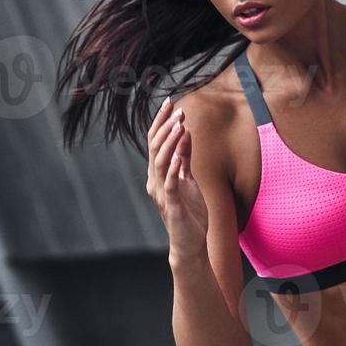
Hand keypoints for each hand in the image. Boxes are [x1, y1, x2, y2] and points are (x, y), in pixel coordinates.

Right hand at [145, 95, 207, 258]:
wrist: (189, 243)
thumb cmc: (189, 212)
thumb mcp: (189, 179)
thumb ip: (185, 157)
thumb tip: (185, 131)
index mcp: (158, 173)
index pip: (155, 141)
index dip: (161, 121)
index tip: (169, 101)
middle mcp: (155, 181)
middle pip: (155, 148)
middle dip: (166, 127)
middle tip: (178, 109)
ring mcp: (162, 194)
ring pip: (161, 163)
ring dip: (170, 143)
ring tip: (180, 125)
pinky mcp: (172, 206)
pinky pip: (170, 185)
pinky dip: (174, 170)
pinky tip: (180, 157)